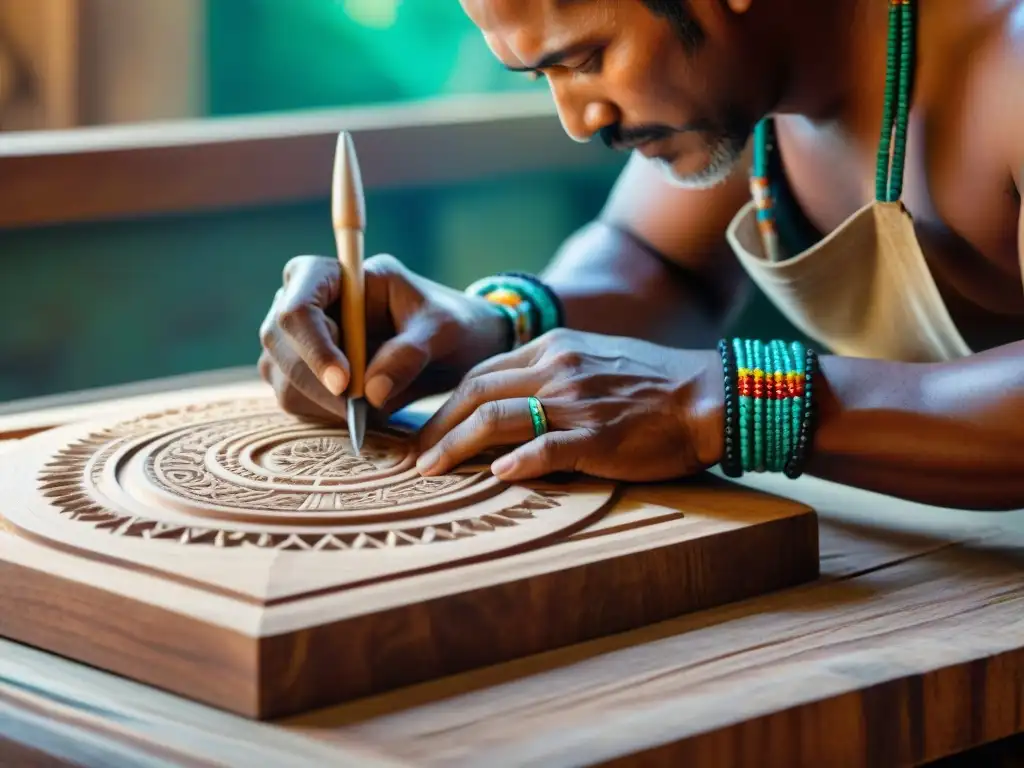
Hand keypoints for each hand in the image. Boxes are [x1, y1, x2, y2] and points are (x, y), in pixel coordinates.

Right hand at [259, 254, 510, 420]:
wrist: (456, 347)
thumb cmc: (450, 324)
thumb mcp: (443, 331)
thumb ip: (410, 354)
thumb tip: (371, 392)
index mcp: (338, 274)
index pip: (299, 303)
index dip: (313, 343)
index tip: (346, 383)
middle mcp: (309, 300)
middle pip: (278, 340)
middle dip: (317, 382)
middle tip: (362, 410)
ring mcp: (299, 336)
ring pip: (281, 375)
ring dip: (321, 403)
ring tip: (373, 410)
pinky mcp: (302, 371)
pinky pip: (294, 398)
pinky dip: (324, 414)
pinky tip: (362, 414)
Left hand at [415, 328, 724, 482]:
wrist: (707, 395)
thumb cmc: (651, 384)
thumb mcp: (593, 360)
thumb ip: (550, 373)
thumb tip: (509, 401)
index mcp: (553, 348)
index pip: (482, 372)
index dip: (447, 401)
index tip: (429, 427)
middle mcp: (557, 369)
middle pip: (476, 391)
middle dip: (438, 424)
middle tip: (414, 455)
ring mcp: (576, 402)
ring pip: (497, 417)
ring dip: (455, 445)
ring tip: (430, 470)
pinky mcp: (598, 435)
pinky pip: (546, 447)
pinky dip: (516, 462)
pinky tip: (495, 476)